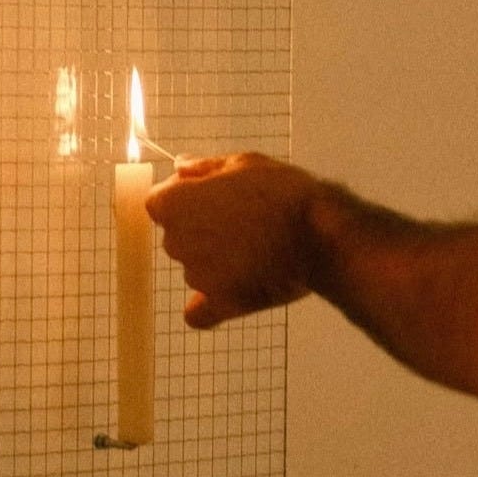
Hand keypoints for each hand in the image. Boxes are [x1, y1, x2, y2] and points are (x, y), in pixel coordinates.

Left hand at [145, 152, 316, 327]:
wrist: (318, 236)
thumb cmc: (283, 194)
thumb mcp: (244, 163)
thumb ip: (205, 167)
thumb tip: (181, 167)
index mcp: (174, 204)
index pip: (159, 201)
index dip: (184, 196)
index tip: (210, 194)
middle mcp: (177, 243)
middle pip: (176, 236)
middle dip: (200, 228)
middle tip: (240, 220)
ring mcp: (197, 277)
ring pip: (194, 268)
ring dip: (214, 260)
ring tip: (254, 248)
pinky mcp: (221, 303)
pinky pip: (199, 313)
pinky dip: (208, 304)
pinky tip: (228, 291)